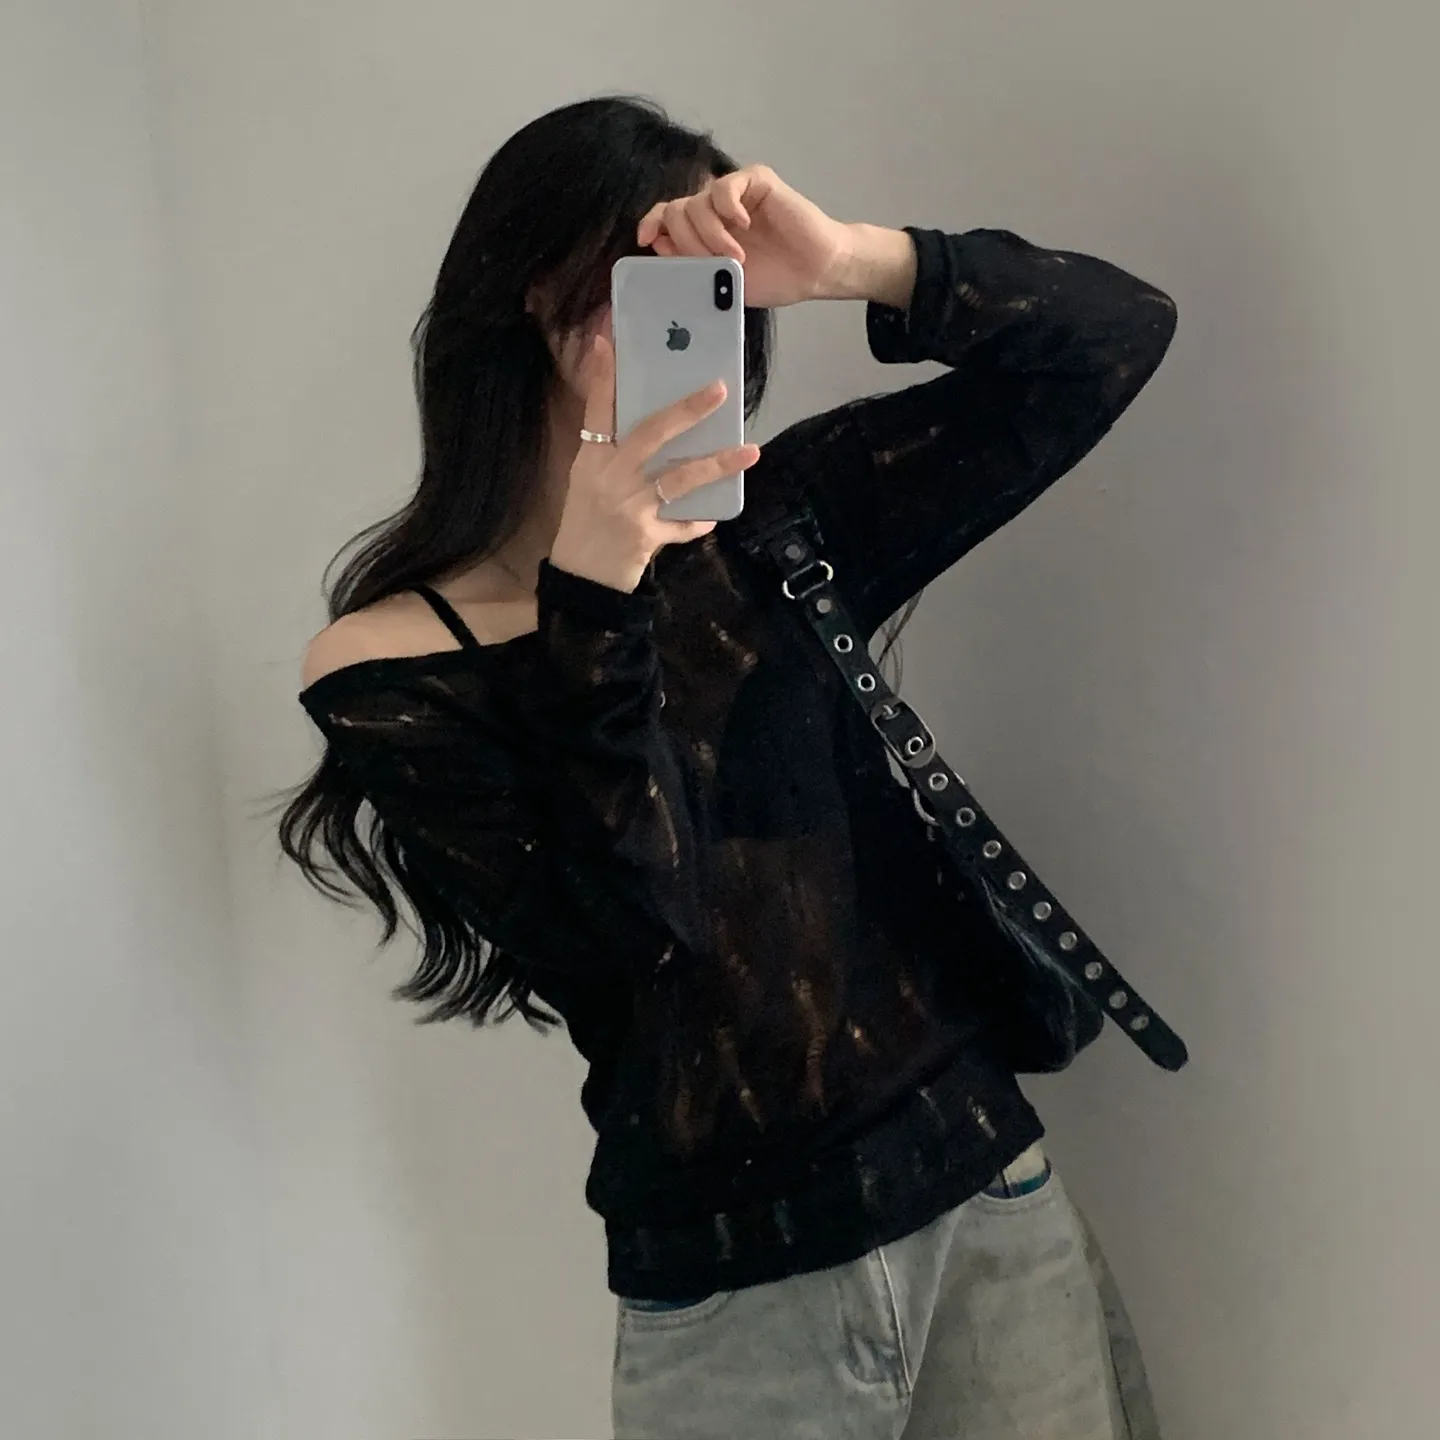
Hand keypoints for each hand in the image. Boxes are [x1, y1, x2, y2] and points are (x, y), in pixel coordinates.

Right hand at [549, 332, 761, 593]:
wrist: (581, 578)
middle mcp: (610, 477)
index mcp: (591, 460)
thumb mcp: (589, 481)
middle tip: (720, 390)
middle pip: (652, 434)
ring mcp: (629, 507)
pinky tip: (712, 517)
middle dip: (688, 410)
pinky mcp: (645, 536)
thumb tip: (649, 425)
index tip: (610, 341)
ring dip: (718, 464)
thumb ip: (613, 451)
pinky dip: (697, 521)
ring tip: (750, 451)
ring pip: (680, 478)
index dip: (605, 376)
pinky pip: (681, 524)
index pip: (598, 409)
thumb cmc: (585, 523)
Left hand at [637, 164, 852, 308]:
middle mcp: (714, 209)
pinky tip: (743, 225)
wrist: (814, 271)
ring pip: (697, 202)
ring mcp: (734, 194)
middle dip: (688, 242)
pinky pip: (726, 186)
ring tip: (735, 256)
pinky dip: (728, 207)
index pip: (665, 217)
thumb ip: (691, 263)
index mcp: (703, 231)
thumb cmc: (775, 277)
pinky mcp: (756, 181)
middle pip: (676, 211)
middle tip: (713, 264)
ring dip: (711, 234)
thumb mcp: (723, 280)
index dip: (650, 224)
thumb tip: (657, 243)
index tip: (645, 240)